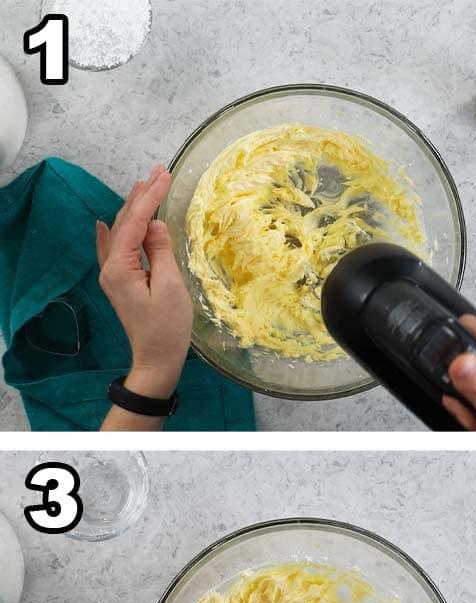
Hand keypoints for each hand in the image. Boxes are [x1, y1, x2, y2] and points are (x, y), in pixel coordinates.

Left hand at [97, 165, 192, 400]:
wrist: (156, 359)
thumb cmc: (167, 328)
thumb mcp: (170, 287)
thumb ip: (160, 251)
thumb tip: (154, 224)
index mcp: (119, 267)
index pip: (134, 222)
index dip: (150, 197)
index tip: (164, 176)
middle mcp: (109, 267)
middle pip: (123, 222)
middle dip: (141, 196)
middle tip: (158, 171)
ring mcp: (113, 275)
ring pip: (120, 232)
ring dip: (133, 208)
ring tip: (146, 184)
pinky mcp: (121, 282)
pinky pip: (115, 248)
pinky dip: (117, 230)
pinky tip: (107, 222)